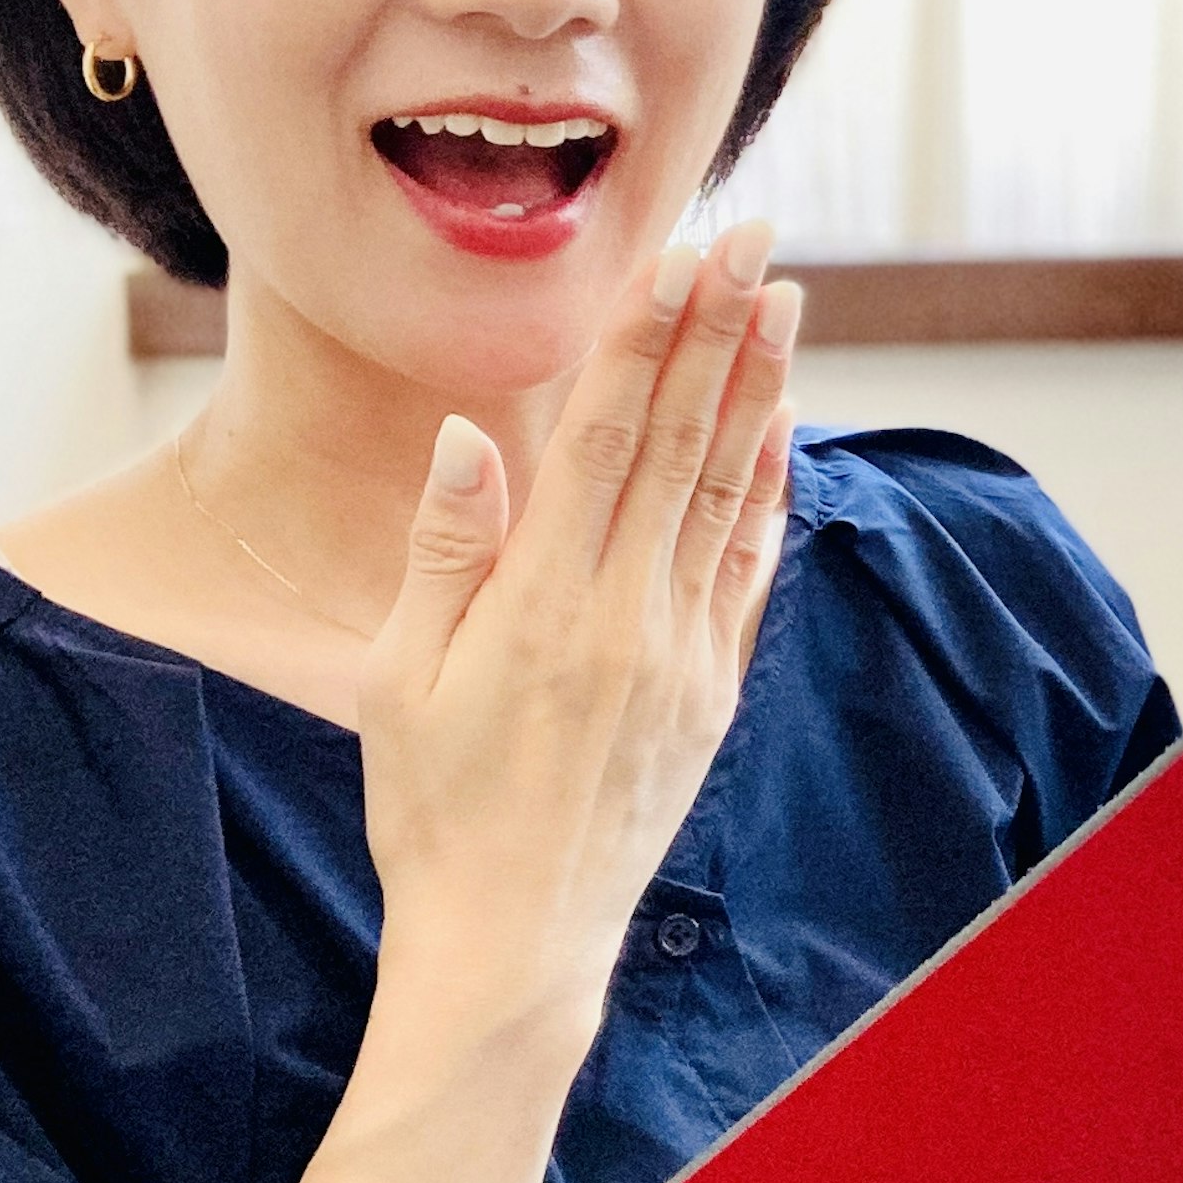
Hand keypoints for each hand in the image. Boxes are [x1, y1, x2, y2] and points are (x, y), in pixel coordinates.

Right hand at [358, 222, 798, 1027]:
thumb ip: (444, 555)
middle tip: (760, 240)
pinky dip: (768, 491)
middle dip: (722, 332)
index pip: (607, 436)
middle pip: (686, 443)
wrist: (514, 942)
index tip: (683, 254)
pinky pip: (748, 568)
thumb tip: (467, 440)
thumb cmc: (431, 811)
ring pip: (730, 494)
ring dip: (758, 391)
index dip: (649, 335)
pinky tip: (781, 431)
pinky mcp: (712, 693)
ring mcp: (684, 655)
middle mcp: (628, 618)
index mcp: (542, 605)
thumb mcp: (397, 682)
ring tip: (785, 303)